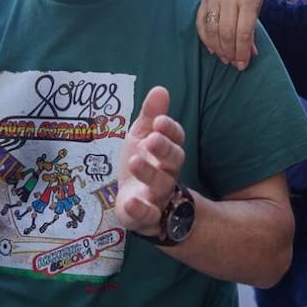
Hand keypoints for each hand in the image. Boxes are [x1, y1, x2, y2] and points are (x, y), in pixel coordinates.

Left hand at [116, 86, 186, 235]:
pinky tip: (130, 201)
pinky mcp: (146, 217)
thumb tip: (160, 89)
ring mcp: (158, 196)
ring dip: (149, 174)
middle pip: (174, 161)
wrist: (132, 202)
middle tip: (152, 139)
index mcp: (167, 152)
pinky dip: (141, 210)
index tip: (160, 121)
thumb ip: (150, 115)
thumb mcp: (140, 136)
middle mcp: (168, 173)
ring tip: (135, 161)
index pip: (176, 139)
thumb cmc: (141, 165)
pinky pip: (148, 215)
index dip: (170, 130)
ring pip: (161, 185)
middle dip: (164, 149)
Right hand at [195, 0, 265, 68]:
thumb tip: (250, 55)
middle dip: (230, 52)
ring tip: (224, 58)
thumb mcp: (257, 7)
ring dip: (218, 48)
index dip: (242, 52)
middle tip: (233, 63)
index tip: (243, 65)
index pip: (243, 32)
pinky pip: (201, 22)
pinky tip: (212, 48)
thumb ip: (251, 29)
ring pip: (212, 29)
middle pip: (226, 32)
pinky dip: (206, 38)